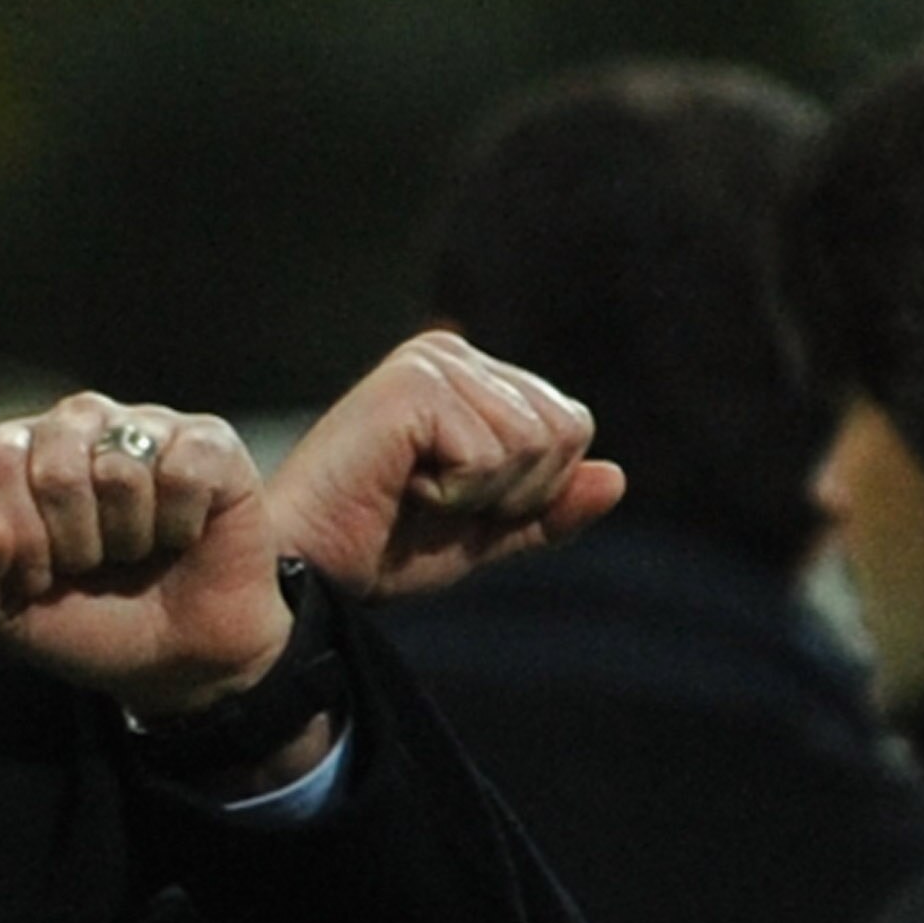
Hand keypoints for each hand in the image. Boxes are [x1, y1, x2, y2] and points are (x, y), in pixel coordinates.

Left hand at [0, 394, 290, 719]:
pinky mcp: (209, 443)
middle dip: (74, 544)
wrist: (176, 662)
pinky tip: (183, 537)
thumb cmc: (87, 624)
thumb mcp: (3, 615)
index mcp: (19, 451)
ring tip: (138, 552)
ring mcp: (146, 426)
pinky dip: (180, 526)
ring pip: (120, 470)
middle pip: (56, 467)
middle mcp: (80, 424)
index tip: (39, 577)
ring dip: (129, 538)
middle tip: (95, 565)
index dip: (17, 538)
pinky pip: (183, 473)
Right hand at [266, 331, 624, 599]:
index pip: (570, 427)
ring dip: (481, 496)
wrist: (306, 571)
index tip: (449, 502)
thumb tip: (617, 478)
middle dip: (512, 493)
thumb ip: (549, 509)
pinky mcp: (411, 387)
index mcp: (471, 373)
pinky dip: (455, 495)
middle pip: (564, 429)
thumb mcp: (483, 534)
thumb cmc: (377, 548)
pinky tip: (398, 488)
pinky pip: (493, 457)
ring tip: (411, 493)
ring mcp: (430, 363)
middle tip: (431, 501)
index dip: (530, 491)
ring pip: (536, 443)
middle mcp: (451, 350)